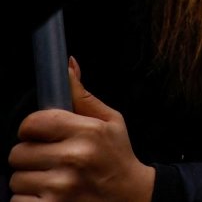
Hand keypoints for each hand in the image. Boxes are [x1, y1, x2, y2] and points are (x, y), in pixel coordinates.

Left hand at [8, 58, 153, 201]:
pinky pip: (18, 201)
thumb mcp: (110, 121)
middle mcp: (74, 158)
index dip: (33, 129)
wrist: (131, 197)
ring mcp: (62, 187)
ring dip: (30, 180)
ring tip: (53, 179)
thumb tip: (67, 66)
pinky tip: (50, 195)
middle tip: (52, 160)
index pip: (32, 123)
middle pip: (18, 153)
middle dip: (31, 156)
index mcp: (88, 132)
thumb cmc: (118, 157)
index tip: (43, 135)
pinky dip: (29, 200)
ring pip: (16, 179)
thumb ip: (82, 96)